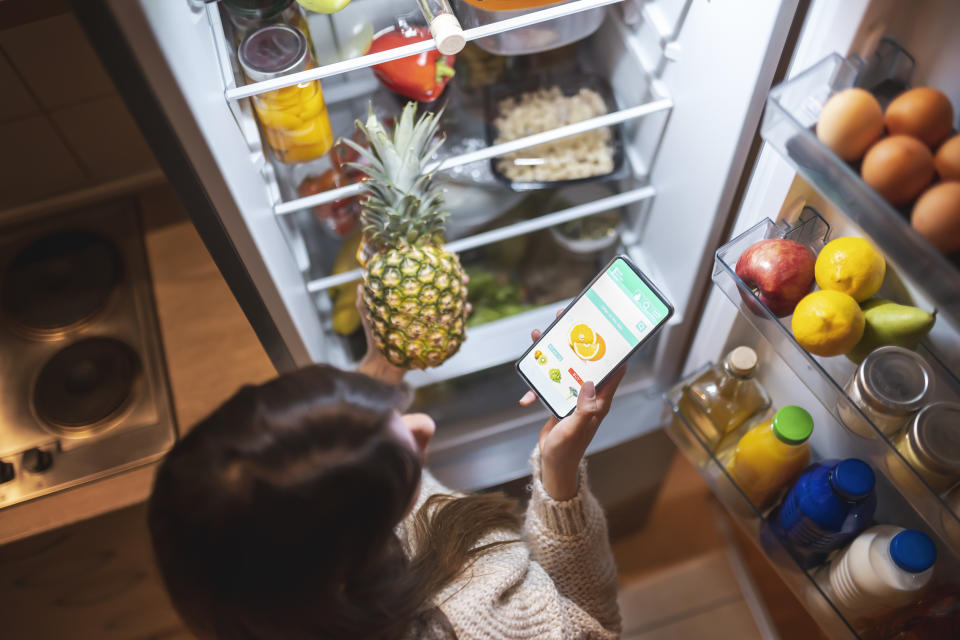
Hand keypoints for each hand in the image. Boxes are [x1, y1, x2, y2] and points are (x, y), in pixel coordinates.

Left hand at [354, 274, 470, 384]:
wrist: (380, 363)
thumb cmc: (374, 337)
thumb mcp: (368, 313)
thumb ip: (365, 297)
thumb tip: (362, 281)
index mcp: (412, 299)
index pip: (428, 280)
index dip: (438, 270)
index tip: (447, 263)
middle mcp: (425, 310)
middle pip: (446, 292)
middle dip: (458, 285)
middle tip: (464, 281)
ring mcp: (433, 324)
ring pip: (454, 311)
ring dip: (463, 306)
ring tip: (466, 304)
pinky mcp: (437, 340)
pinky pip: (454, 334)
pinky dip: (462, 332)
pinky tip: (464, 331)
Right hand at [519, 310, 626, 499]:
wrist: (553, 464)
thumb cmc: (568, 449)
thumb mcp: (576, 428)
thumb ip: (585, 408)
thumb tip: (591, 383)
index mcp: (599, 400)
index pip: (613, 369)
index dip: (613, 348)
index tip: (607, 327)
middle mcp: (589, 394)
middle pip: (585, 360)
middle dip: (576, 340)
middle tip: (565, 319)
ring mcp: (573, 396)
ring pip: (565, 367)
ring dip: (552, 354)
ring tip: (539, 336)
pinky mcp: (559, 400)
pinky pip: (548, 384)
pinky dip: (536, 386)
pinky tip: (526, 395)